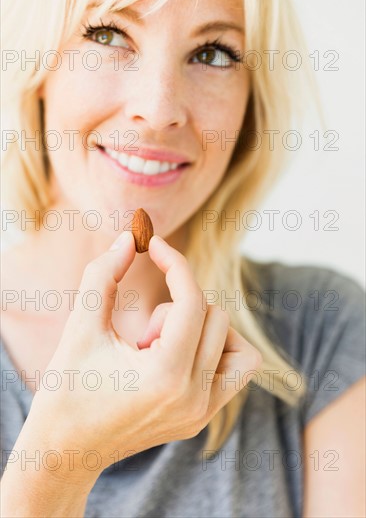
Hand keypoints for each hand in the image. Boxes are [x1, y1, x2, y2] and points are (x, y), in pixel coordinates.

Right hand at [30, 231, 261, 473]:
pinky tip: (178, 354)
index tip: (153, 244)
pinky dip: (214, 349)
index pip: (191, 300)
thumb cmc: (67, 387)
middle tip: (140, 335)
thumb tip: (130, 238)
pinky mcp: (203, 418)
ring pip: (237, 343)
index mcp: (166, 376)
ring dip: (202, 328)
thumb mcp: (80, 326)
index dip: (174, 263)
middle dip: (176, 306)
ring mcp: (203, 412)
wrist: (65, 450)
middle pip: (215, 316)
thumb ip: (102, 274)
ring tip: (162, 347)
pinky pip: (236, 369)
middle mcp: (195, 397)